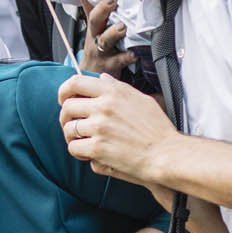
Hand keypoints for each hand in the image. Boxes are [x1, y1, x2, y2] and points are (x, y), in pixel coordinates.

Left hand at [58, 72, 176, 186]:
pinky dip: (78, 152)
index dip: (64, 91)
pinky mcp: (97, 147)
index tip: (64, 99)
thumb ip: (117, 88)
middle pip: (67, 107)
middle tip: (72, 125)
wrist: (166, 154)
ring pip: (69, 128)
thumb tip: (101, 78)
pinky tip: (89, 153)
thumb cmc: (157, 129)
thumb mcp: (140, 99)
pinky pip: (74, 147)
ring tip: (83, 141)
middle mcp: (104, 107)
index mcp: (114, 92)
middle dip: (66, 117)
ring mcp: (100, 127)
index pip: (76, 82)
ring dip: (72, 137)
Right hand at [79, 0, 135, 76]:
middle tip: (112, 0)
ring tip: (121, 27)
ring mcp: (102, 50)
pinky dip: (126, 57)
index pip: (86, 3)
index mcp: (93, 24)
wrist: (90, 75)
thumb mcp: (96, 27)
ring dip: (113, 33)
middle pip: (94, 20)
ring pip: (104, 40)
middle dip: (102, 9)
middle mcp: (95, 35)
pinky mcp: (110, 64)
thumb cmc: (98, 48)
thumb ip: (100, 8)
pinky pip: (119, 60)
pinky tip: (133, 54)